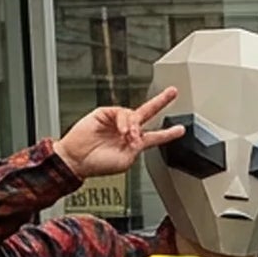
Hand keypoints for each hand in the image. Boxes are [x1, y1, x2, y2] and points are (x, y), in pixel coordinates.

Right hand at [53, 89, 184, 180]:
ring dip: (134, 126)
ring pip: (134, 115)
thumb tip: (140, 136)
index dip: (168, 133)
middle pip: (147, 112)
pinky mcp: (104, 113)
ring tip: (127, 136)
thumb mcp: (125, 161)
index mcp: (134, 144)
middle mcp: (127, 130)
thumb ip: (137, 149)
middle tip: (173, 92)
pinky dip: (124, 122)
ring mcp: (116, 121)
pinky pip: (120, 113)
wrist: (77, 159)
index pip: (155, 136)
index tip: (181, 129)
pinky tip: (122, 131)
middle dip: (161, 101)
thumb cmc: (98, 164)